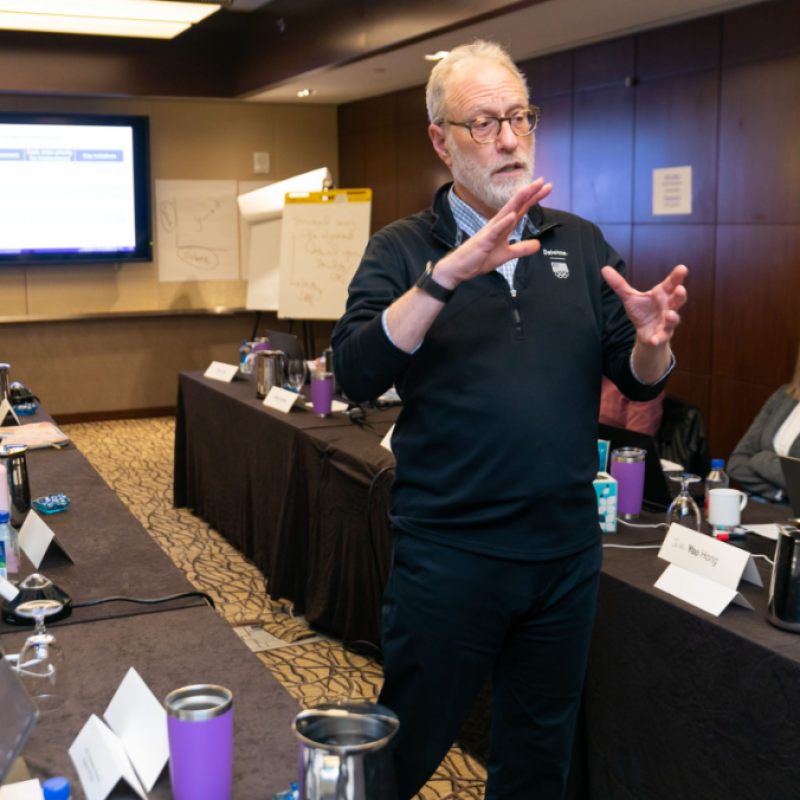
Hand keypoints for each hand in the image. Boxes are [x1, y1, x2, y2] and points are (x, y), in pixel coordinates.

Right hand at [433, 178, 552, 288]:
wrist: (460, 267)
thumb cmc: (480, 258)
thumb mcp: (506, 255)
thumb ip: (522, 249)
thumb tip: (538, 245)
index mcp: (503, 227)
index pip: (521, 209)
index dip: (534, 199)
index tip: (546, 187)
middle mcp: (497, 225)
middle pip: (516, 206)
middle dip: (528, 194)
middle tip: (541, 181)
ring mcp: (490, 232)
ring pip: (505, 213)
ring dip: (516, 201)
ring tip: (527, 190)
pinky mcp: (484, 241)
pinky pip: (495, 231)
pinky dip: (503, 223)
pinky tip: (512, 216)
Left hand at [601, 264, 686, 347]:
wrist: (644, 332)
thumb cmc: (642, 311)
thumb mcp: (630, 297)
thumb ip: (619, 284)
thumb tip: (604, 269)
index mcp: (662, 294)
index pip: (671, 283)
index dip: (677, 276)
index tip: (682, 268)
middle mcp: (668, 306)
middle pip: (677, 299)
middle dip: (679, 295)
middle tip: (680, 289)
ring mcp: (667, 321)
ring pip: (673, 319)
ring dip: (672, 317)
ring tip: (670, 314)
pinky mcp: (662, 335)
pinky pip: (662, 337)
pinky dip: (659, 338)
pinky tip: (654, 339)